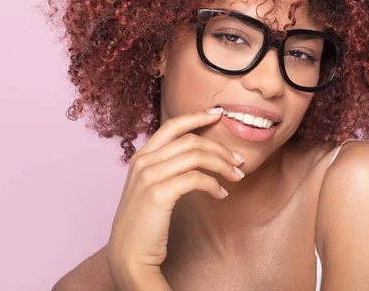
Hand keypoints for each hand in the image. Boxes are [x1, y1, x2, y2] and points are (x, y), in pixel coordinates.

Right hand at [106, 107, 244, 287]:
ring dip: (223, 164)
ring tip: (237, 176)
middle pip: (191, 140)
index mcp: (141, 156)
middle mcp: (143, 161)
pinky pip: (196, 179)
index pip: (172, 125)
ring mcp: (149, 176)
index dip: (197, 116)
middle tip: (239, 160)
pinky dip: (214, 184)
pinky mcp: (158, 193)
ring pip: (196, 156)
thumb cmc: (145, 223)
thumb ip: (167, 167)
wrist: (129, 254)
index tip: (218, 114)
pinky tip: (222, 194)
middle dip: (220, 147)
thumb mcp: (151, 187)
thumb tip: (199, 154)